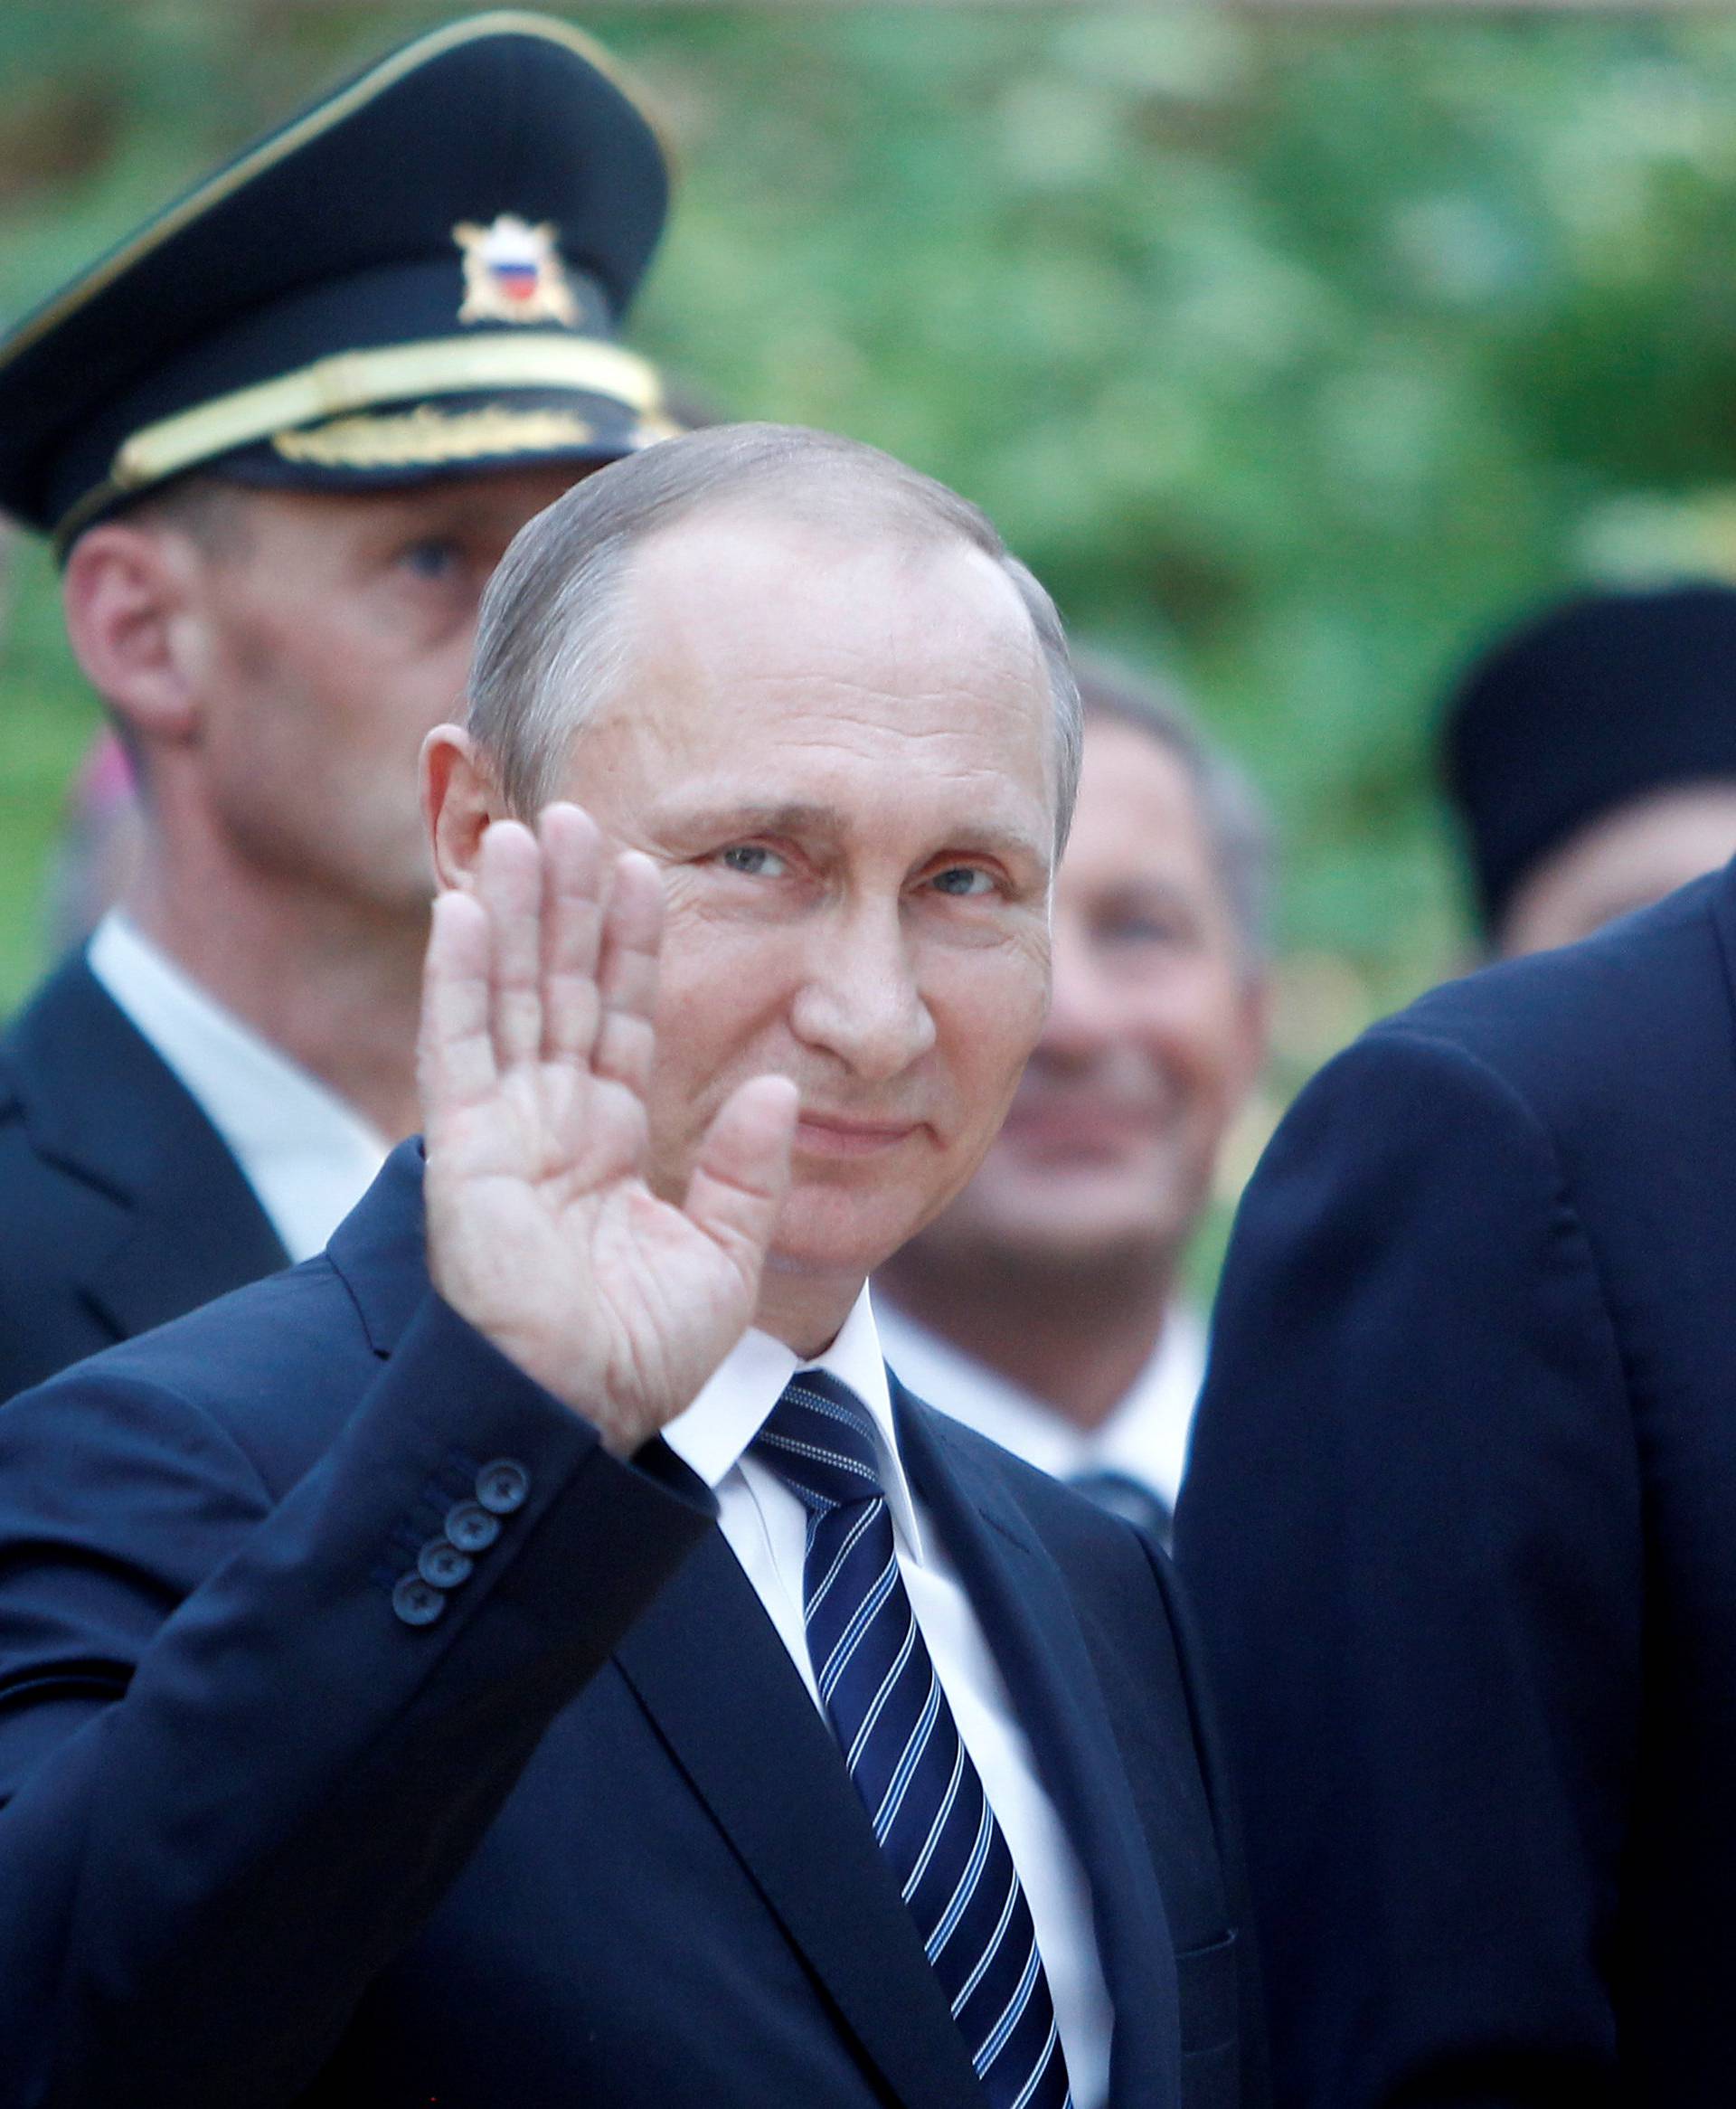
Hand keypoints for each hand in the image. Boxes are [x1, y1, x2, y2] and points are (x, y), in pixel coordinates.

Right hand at [418, 804, 798, 1455]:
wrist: (579, 1417)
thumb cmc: (642, 1357)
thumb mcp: (722, 1257)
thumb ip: (746, 1170)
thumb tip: (775, 1084)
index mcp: (613, 1141)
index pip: (624, 1018)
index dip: (631, 944)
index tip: (641, 867)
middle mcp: (554, 1121)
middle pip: (563, 987)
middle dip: (568, 902)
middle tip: (573, 812)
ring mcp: (504, 1129)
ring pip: (510, 996)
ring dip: (516, 914)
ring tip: (524, 829)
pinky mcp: (461, 1149)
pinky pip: (458, 1046)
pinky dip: (458, 977)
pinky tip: (465, 908)